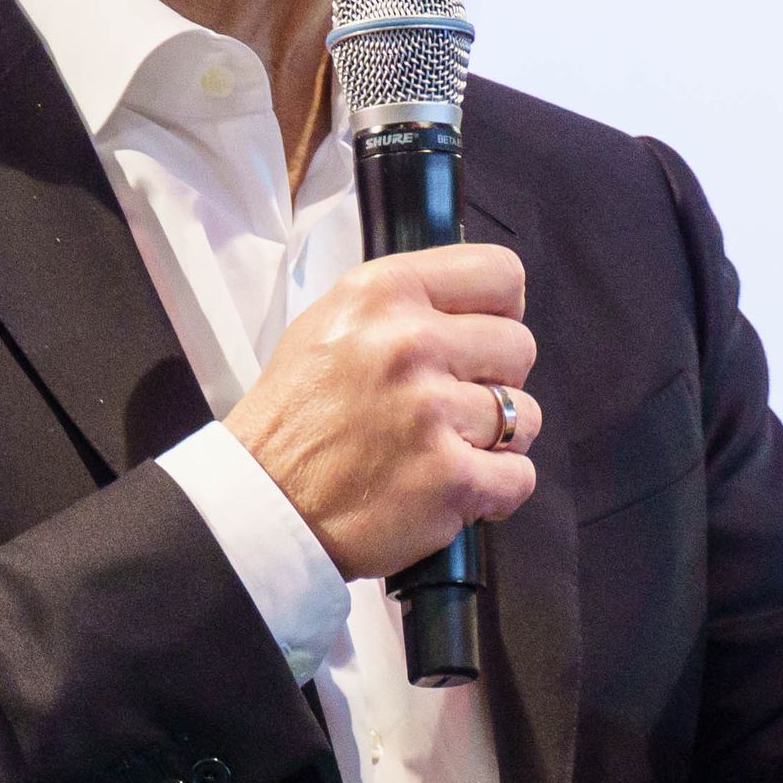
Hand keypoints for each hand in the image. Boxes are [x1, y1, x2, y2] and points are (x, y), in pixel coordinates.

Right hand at [226, 247, 544, 577]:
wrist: (258, 508)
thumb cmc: (292, 422)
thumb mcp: (327, 325)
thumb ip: (401, 306)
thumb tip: (473, 307)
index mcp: (381, 294)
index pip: (500, 274)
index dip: (501, 312)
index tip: (481, 341)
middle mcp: (409, 343)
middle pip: (519, 346)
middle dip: (494, 381)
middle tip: (449, 407)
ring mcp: (431, 412)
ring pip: (524, 415)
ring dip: (495, 440)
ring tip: (444, 450)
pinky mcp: (449, 478)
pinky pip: (519, 477)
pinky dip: (495, 492)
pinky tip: (452, 489)